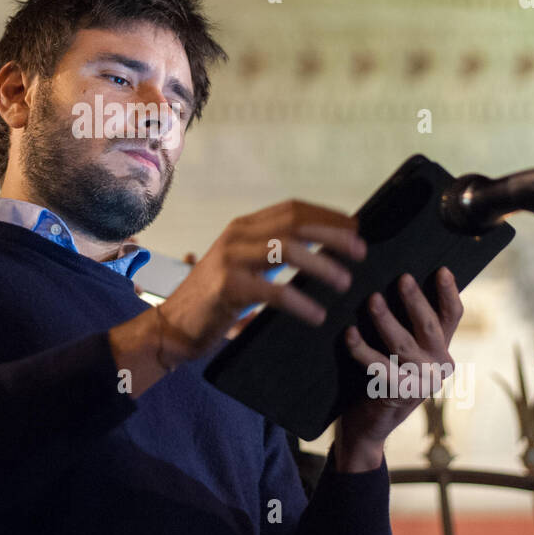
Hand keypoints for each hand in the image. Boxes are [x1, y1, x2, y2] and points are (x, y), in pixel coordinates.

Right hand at [156, 199, 366, 364]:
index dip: (327, 215)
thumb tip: (322, 252)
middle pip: (296, 223)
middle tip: (361, 252)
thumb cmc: (213, 300)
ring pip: (289, 249)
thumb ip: (272, 255)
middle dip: (334, 235)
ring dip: (323, 265)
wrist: (172, 325)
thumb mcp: (242, 266)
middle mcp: (237, 236)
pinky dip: (301, 303)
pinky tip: (317, 315)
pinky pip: (274, 291)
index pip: (292, 208)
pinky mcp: (228, 287)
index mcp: (243, 227)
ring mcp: (230, 259)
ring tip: (344, 282)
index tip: (356, 228)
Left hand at [333, 267, 463, 471]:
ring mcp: (421, 381)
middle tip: (402, 277)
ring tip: (372, 300)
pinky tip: (349, 334)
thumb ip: (408, 322)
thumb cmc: (383, 373)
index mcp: (442, 348)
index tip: (442, 269)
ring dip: (386, 321)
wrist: (370, 422)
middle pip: (429, 326)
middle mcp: (439, 364)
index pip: (452, 315)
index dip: (449, 292)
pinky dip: (361, 349)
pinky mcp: (398, 393)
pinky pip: (378, 366)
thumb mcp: (403, 349)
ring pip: (403, 344)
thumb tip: (395, 277)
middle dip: (415, 300)